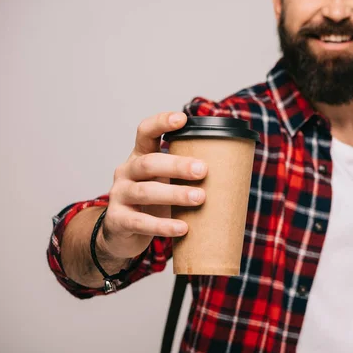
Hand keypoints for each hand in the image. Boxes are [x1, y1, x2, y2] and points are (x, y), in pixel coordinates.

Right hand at [100, 111, 206, 258]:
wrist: (122, 234)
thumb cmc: (152, 202)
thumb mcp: (164, 182)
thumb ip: (185, 175)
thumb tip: (235, 172)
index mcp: (140, 156)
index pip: (145, 132)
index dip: (161, 122)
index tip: (183, 119)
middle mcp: (126, 172)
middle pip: (149, 162)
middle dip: (177, 165)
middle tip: (203, 170)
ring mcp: (119, 196)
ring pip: (145, 192)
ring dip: (175, 194)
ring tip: (200, 198)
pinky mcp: (118, 221)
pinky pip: (141, 222)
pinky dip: (163, 225)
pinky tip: (183, 228)